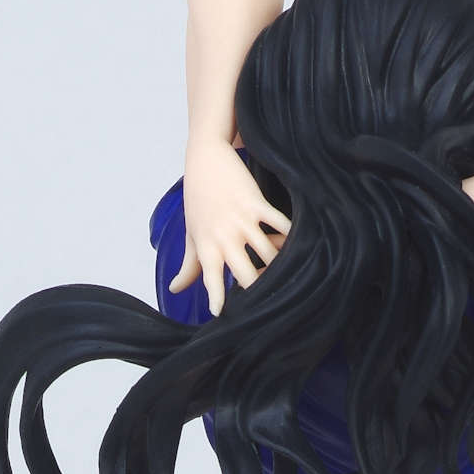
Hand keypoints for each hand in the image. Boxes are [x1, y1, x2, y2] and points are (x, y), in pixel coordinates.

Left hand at [171, 135, 290, 315]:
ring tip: (288, 269)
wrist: (205, 158)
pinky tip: (298, 243)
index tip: (222, 314)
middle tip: (271, 298)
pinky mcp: (255, 203)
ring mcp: (241, 220)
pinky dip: (290, 235)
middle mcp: (223, 237)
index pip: (212, 280)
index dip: (218, 299)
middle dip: (261, 290)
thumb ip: (189, 266)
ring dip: (281, 263)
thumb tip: (175, 290)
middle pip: (248, 275)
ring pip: (269, 253)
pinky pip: (279, 224)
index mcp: (206, 247)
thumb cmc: (198, 199)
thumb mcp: (192, 234)